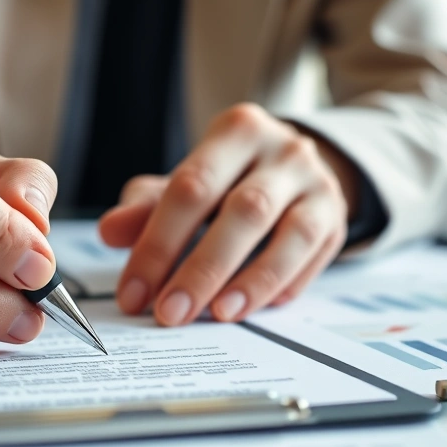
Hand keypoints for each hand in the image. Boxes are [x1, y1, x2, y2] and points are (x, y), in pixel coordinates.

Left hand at [100, 104, 357, 324]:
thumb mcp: (186, 183)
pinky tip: (249, 309)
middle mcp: (283, 151)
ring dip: (249, 282)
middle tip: (169, 313)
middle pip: (242, 211)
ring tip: (215, 316)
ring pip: (289, 236)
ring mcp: (317, 184)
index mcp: (236, 131)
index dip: (158, 243)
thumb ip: (147, 207)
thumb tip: (110, 231)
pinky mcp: (337, 220)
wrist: (294, 171)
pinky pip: (312, 259)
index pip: (191, 187)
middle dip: (201, 269)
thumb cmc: (228, 179)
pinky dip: (280, 287)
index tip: (133, 292)